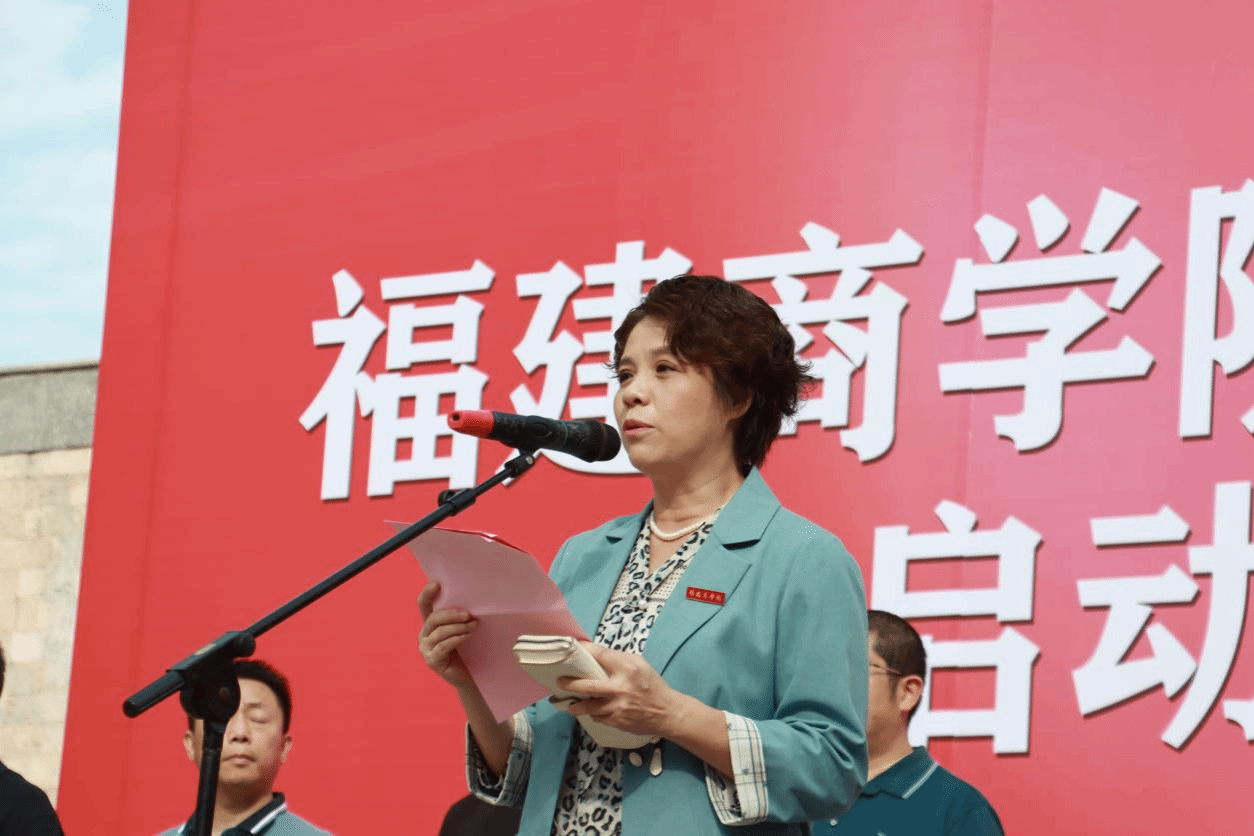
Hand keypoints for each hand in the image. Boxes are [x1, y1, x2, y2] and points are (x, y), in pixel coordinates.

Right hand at [417, 581, 477, 689]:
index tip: (436, 584)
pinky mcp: (432, 660)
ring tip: (474, 625)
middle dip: (451, 614)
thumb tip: (471, 601)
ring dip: (459, 627)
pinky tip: (467, 636)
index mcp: (429, 624)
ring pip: (440, 632)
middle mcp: (424, 635)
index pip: (423, 605)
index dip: (427, 593)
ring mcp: (426, 649)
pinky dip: (457, 639)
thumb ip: (460, 617)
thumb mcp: (461, 629)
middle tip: (468, 614)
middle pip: (433, 618)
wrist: (468, 676)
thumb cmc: (467, 650)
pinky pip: (443, 646)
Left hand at [559, 644, 685, 737]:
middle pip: (587, 685)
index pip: (600, 655)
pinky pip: (597, 717)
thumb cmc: (652, 686)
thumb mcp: (641, 664)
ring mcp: (617, 706)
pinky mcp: (617, 721)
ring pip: (588, 706)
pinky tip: (591, 711)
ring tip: (570, 703)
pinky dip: (593, 713)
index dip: (584, 650)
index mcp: (627, 669)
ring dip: (576, 705)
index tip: (573, 647)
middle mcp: (620, 687)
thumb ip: (619, 659)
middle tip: (560, 682)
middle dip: (570, 684)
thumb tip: (598, 655)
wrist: (667, 712)